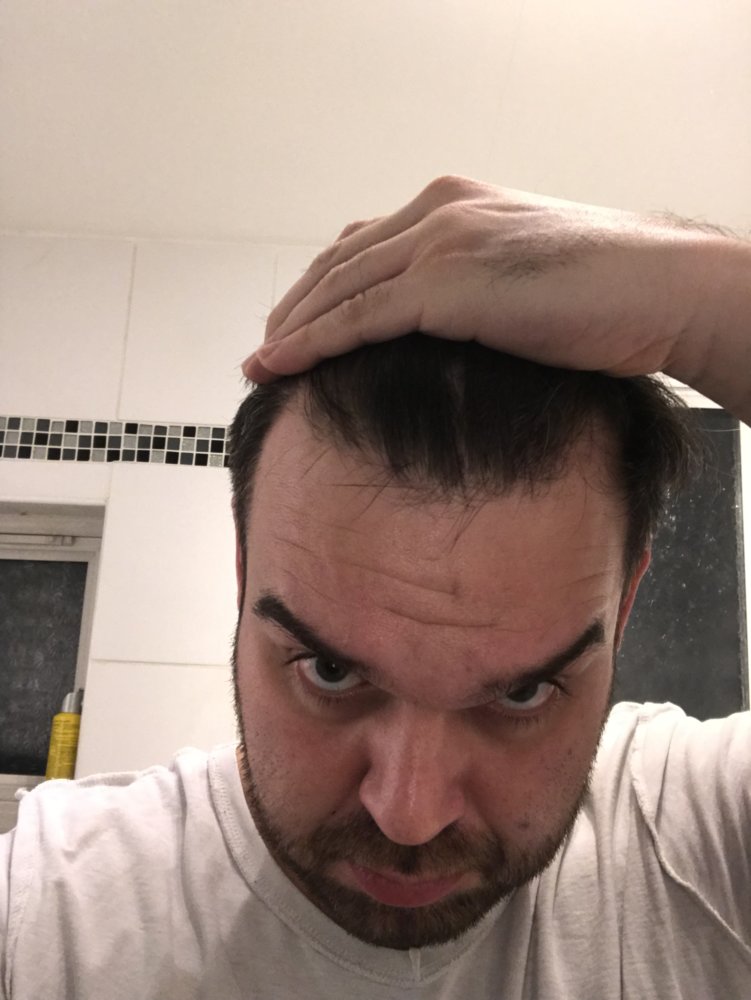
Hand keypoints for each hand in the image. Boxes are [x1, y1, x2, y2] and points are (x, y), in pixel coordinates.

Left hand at [243, 175, 749, 421]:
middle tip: (263, 349)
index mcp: (452, 204)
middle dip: (294, 309)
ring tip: (258, 364)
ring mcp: (440, 245)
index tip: (292, 323)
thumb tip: (443, 323)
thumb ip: (471, 283)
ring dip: (290, 329)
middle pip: (337, 265)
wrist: (660, 287)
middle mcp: (436, 214)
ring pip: (338, 290)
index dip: (319, 288)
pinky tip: (278, 365)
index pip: (363, 246)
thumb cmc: (607, 290)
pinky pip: (359, 320)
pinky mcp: (448, 285)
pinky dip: (312, 344)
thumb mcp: (521, 275)